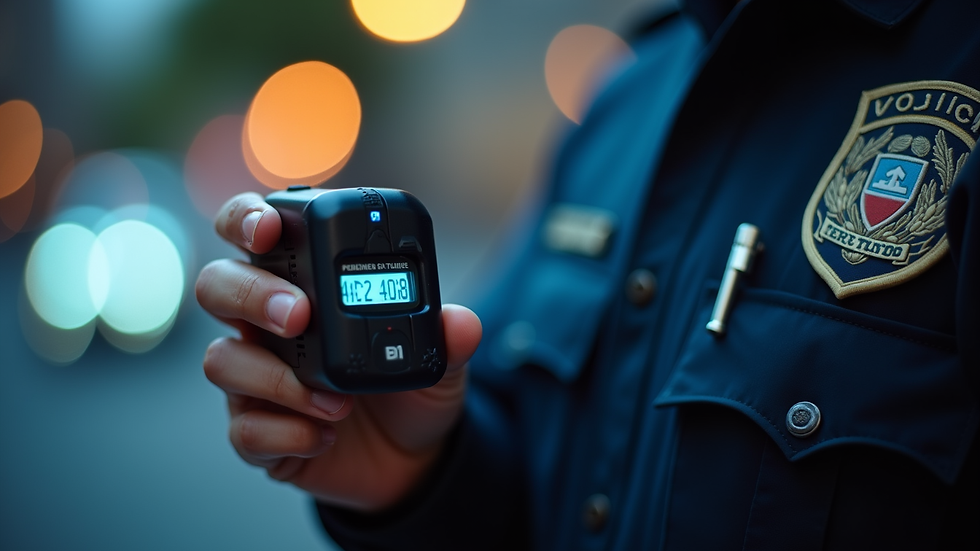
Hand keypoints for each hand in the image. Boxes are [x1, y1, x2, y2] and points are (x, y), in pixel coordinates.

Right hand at [195, 192, 481, 511]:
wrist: (411, 455)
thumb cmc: (410, 387)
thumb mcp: (439, 356)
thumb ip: (446, 335)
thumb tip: (461, 322)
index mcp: (304, 283)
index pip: (253, 232)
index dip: (246, 219)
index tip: (268, 228)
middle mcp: (268, 323)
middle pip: (218, 286)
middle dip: (251, 293)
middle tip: (299, 316)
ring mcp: (256, 376)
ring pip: (220, 360)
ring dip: (275, 379)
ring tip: (335, 401)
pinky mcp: (257, 429)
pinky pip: (244, 428)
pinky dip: (285, 432)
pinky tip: (323, 434)